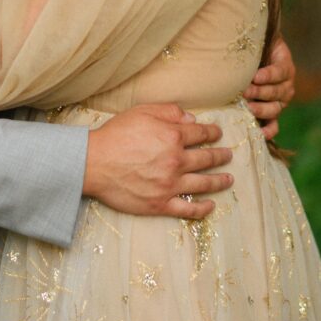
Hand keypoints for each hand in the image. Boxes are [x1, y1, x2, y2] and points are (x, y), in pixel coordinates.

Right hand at [83, 102, 233, 220]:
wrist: (92, 164)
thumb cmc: (114, 136)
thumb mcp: (141, 112)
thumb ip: (169, 112)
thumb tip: (191, 119)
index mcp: (173, 137)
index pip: (201, 133)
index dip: (213, 131)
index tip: (218, 133)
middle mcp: (177, 161)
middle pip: (207, 158)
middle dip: (221, 155)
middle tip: (228, 155)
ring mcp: (170, 184)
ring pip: (204, 183)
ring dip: (219, 180)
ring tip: (228, 179)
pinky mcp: (160, 203)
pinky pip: (188, 208)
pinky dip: (202, 208)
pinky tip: (211, 206)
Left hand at [243, 32, 293, 141]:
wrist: (253, 62)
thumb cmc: (252, 51)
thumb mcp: (256, 43)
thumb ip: (252, 40)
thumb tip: (233, 27)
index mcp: (284, 66)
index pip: (280, 71)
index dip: (269, 75)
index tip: (256, 76)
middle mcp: (285, 85)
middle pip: (277, 91)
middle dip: (261, 92)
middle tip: (245, 93)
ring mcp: (280, 101)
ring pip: (276, 108)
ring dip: (262, 109)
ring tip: (248, 108)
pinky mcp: (272, 113)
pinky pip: (274, 124)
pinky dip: (269, 130)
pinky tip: (261, 134)